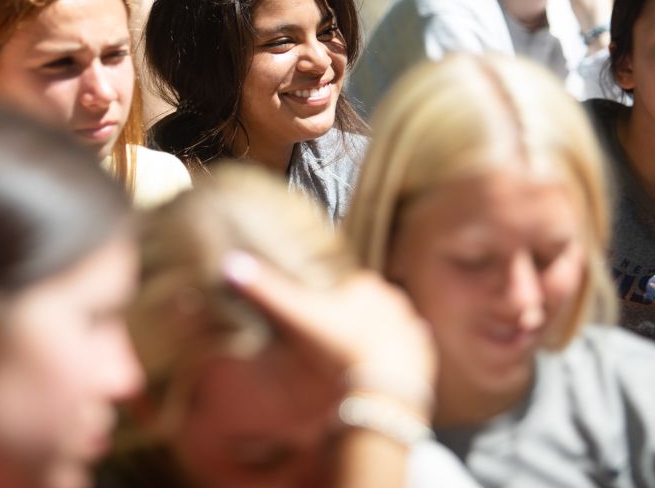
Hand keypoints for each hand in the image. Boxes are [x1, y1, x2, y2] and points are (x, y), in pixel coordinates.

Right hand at [224, 251, 435, 414]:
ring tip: (352, 354)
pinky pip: (409, 350)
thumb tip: (231, 262)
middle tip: (331, 336)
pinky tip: (382, 368)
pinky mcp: (423, 355)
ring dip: (373, 335)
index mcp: (365, 285)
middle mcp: (393, 300)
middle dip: (351, 314)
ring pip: (389, 325)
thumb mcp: (298, 315)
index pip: (344, 281)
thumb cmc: (340, 348)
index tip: (317, 310)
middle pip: (366, 303)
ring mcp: (411, 328)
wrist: (381, 392)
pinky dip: (396, 356)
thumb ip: (266, 289)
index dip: (328, 295)